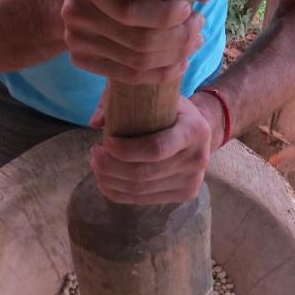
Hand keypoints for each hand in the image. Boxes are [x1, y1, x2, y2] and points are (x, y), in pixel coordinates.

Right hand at [61, 0, 208, 84]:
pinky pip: (128, 76)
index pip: (129, 11)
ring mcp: (75, 39)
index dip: (166, 15)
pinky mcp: (80, 59)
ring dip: (174, 56)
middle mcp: (76, 12)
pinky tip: (179, 64)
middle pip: (138, 40)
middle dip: (178, 38)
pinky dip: (160, 74)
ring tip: (194, 43)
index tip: (188, 9)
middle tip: (198, 28)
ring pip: (137, 61)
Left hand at [89, 93, 223, 203]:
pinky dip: (118, 193)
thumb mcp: (153, 94)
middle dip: (111, 166)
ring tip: (96, 165)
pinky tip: (105, 181)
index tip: (106, 141)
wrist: (200, 130)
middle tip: (94, 153)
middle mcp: (198, 158)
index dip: (126, 150)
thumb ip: (122, 100)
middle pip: (145, 172)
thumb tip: (96, 122)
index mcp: (194, 130)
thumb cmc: (171, 109)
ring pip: (141, 189)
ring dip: (111, 180)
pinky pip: (144, 200)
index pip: (156, 148)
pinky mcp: (185, 194)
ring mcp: (192, 180)